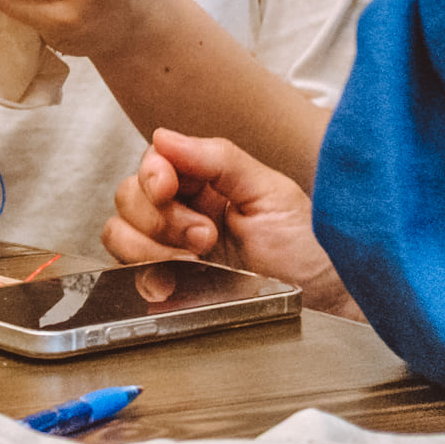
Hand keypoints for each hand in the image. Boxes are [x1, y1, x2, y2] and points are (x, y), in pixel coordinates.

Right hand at [102, 128, 357, 316]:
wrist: (325, 307)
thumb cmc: (308, 251)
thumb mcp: (272, 194)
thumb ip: (218, 158)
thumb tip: (164, 136)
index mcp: (207, 183)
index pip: (153, 163)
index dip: (152, 174)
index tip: (168, 188)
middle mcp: (183, 212)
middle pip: (129, 196)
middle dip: (163, 217)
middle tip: (206, 236)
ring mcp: (171, 250)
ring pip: (119, 232)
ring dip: (153, 247)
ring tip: (198, 261)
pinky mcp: (167, 285)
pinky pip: (125, 272)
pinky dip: (145, 274)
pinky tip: (178, 281)